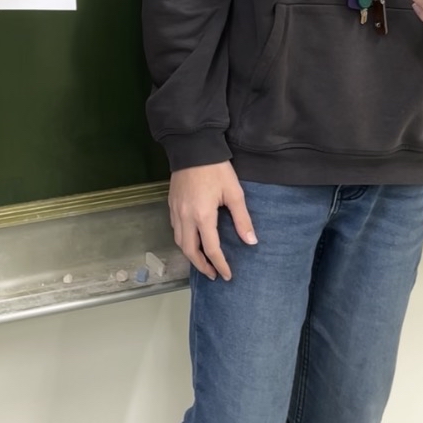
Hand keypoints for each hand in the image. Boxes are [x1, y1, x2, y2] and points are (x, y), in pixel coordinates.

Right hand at [168, 161, 256, 281]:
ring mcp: (176, 210)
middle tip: (214, 274)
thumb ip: (242, 219)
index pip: (211, 249)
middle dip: (201, 265)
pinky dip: (183, 240)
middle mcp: (185, 217)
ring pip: (179, 241)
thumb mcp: (234, 193)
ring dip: (191, 255)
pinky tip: (192, 240)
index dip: (220, 264)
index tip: (227, 275)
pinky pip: (175, 229)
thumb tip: (251, 242)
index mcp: (202, 216)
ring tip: (203, 261)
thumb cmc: (216, 169)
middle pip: (189, 250)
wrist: (193, 147)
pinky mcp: (171, 204)